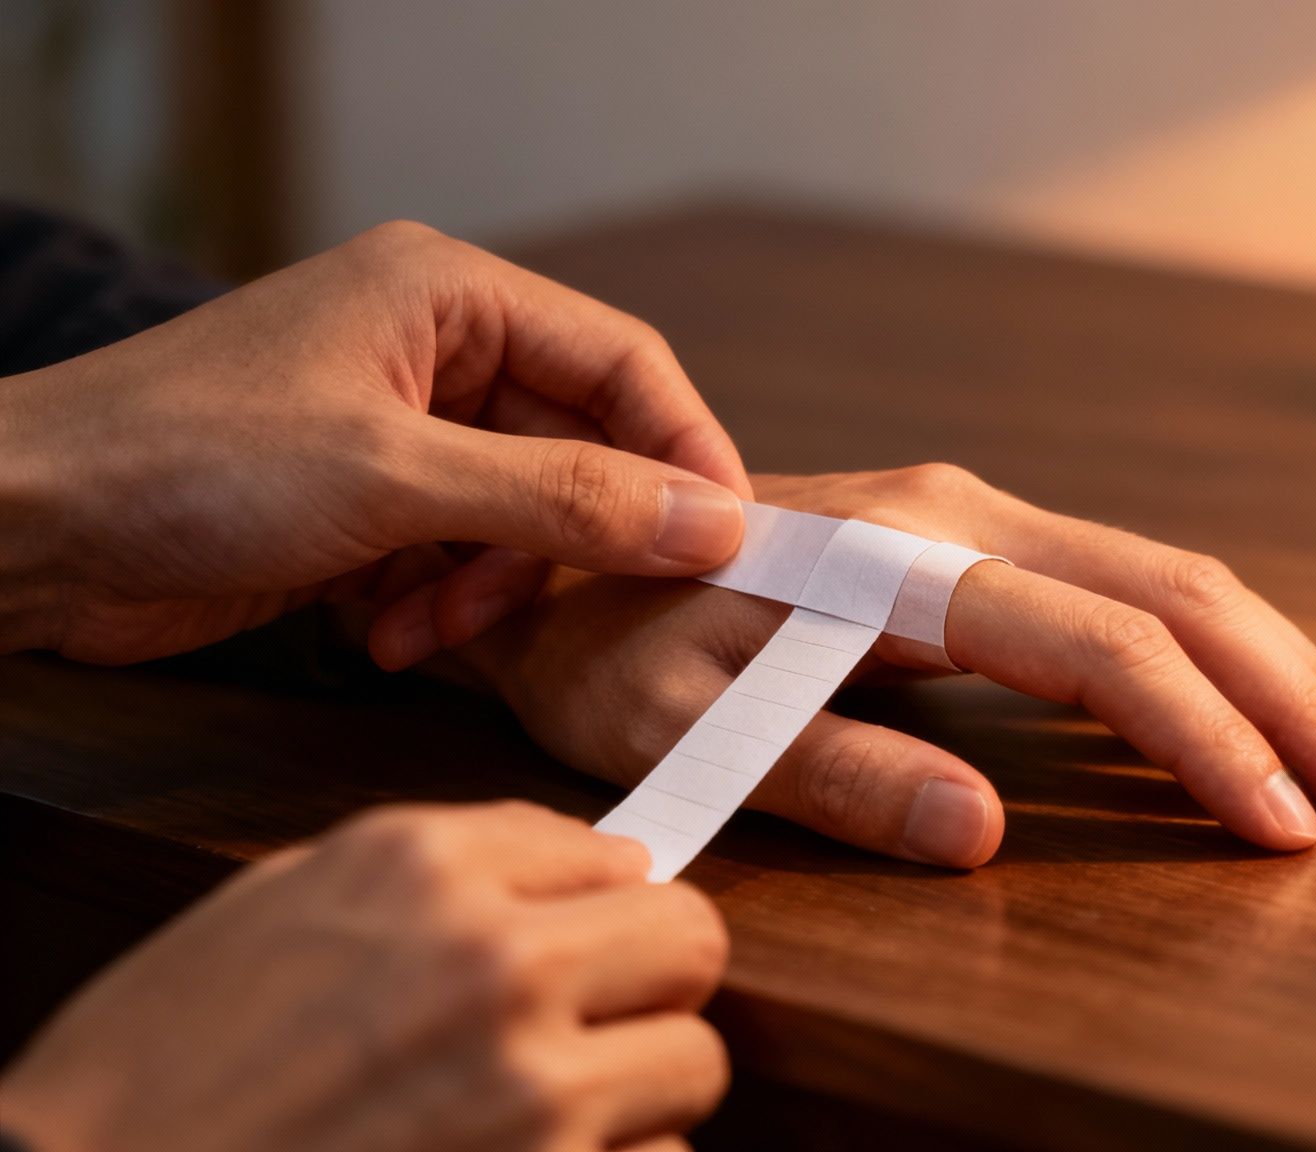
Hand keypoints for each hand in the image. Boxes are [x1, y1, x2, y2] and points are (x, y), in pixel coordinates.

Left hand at [0, 221, 750, 664]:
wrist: (24, 530)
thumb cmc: (186, 461)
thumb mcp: (396, 480)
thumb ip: (563, 500)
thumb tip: (714, 523)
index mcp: (451, 296)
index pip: (622, 362)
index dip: (686, 451)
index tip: (729, 542)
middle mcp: (434, 351)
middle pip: (579, 446)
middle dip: (570, 539)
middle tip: (581, 607)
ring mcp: (399, 429)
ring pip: (524, 516)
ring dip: (497, 587)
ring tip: (436, 629)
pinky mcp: (366, 502)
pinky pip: (462, 557)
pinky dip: (445, 606)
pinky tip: (390, 635)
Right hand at [0, 802, 727, 1151]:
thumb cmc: (162, 1065)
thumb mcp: (283, 900)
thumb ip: (455, 863)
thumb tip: (601, 863)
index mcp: (427, 871)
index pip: (624, 858)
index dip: (608, 910)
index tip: (600, 941)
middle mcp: (496, 965)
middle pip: (691, 944)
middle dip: (651, 986)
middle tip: (595, 1024)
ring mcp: (531, 1094)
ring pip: (692, 1068)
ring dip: (636, 1096)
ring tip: (539, 1116)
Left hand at [441, 465, 1315, 865]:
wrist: (556, 556)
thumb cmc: (600, 645)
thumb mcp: (677, 725)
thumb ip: (831, 769)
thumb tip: (987, 829)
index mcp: (909, 556)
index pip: (1104, 645)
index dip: (1207, 738)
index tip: (1285, 832)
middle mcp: (966, 516)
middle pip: (1180, 593)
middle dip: (1296, 696)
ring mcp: (978, 522)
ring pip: (1174, 582)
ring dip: (1280, 668)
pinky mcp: (976, 549)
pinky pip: (1130, 592)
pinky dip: (1218, 653)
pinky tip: (1264, 707)